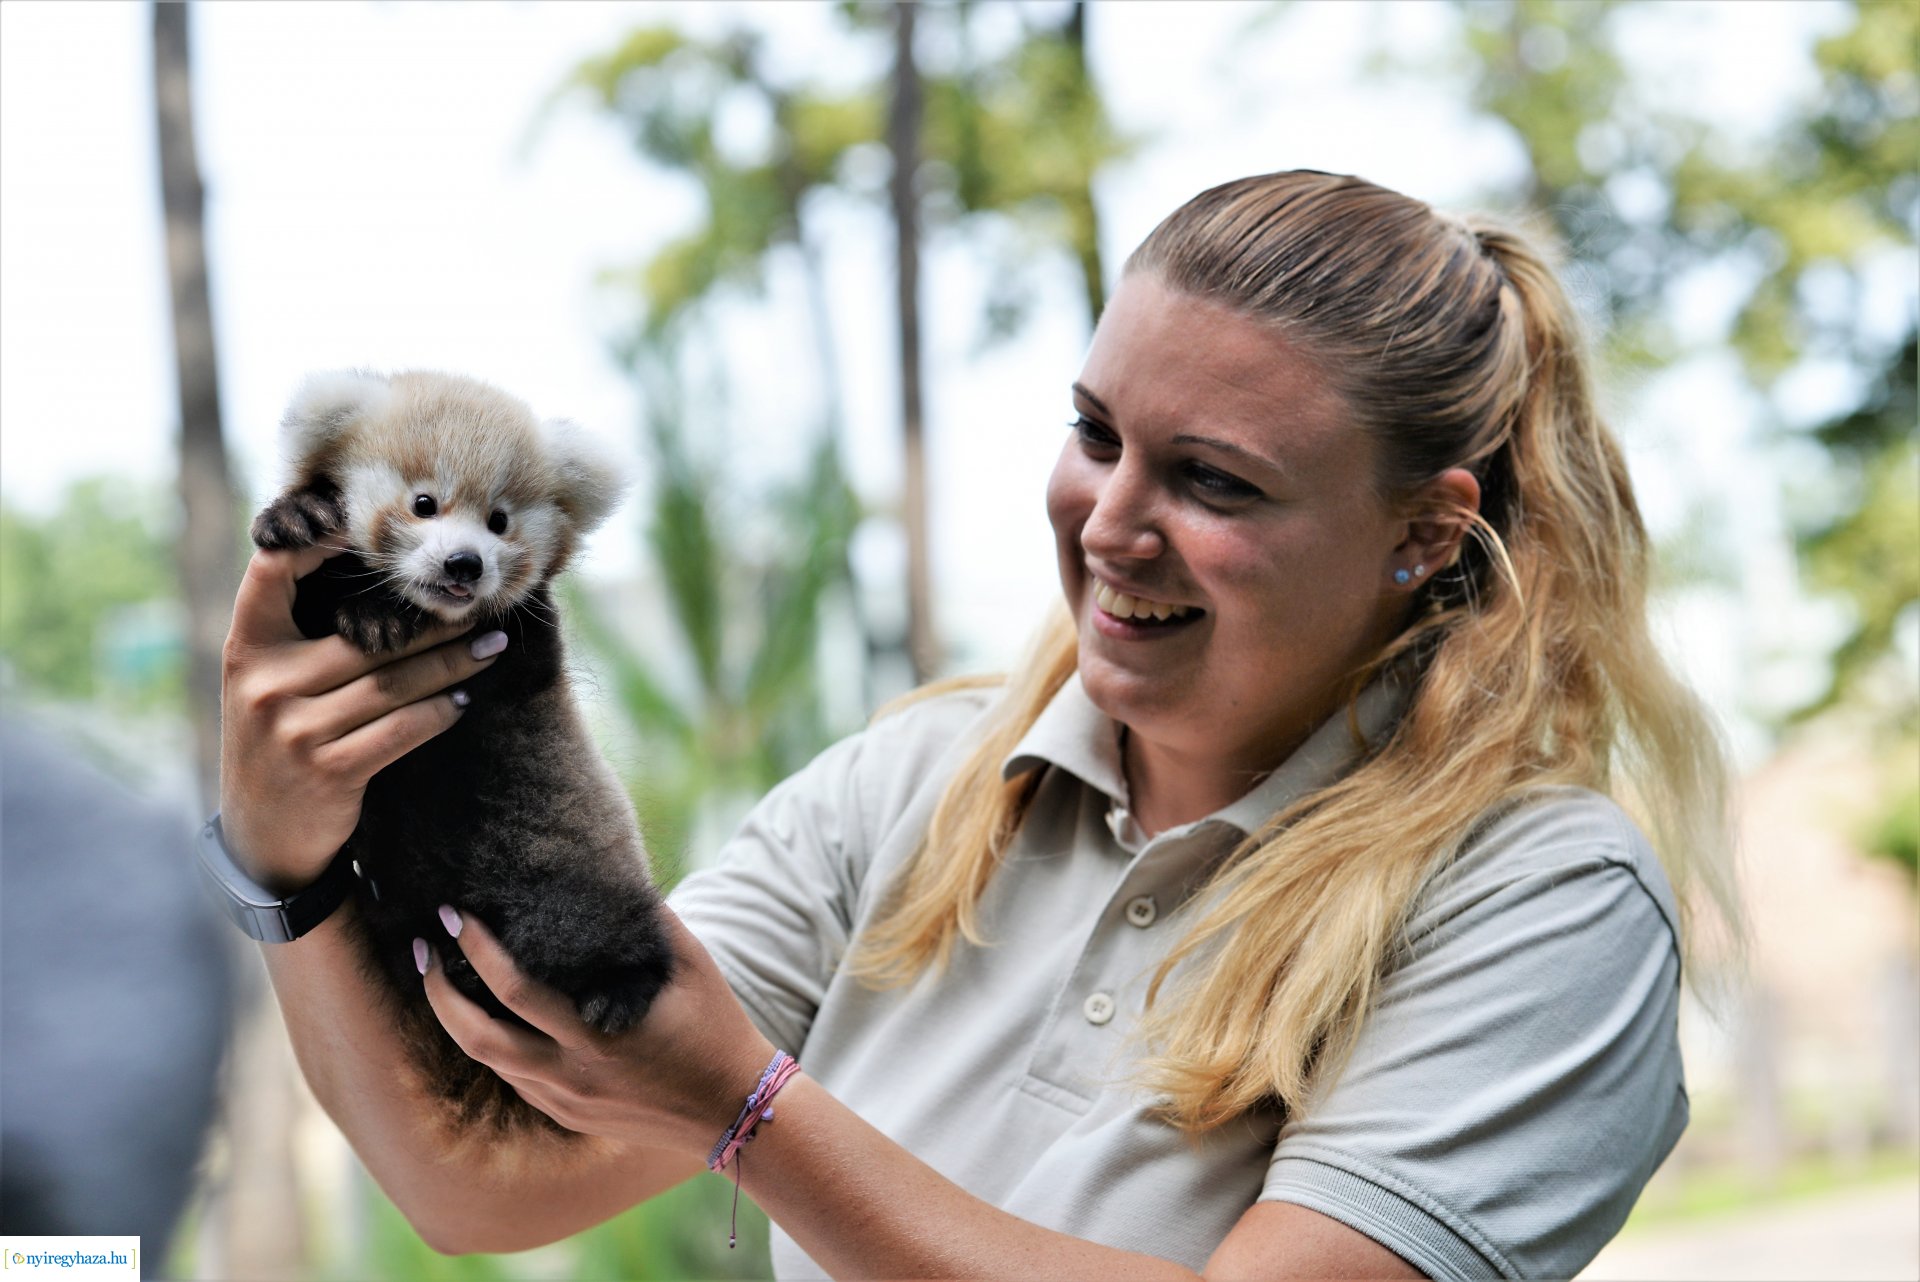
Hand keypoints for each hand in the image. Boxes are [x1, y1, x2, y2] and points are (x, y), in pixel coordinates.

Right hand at [218, 545, 501, 889]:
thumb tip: (366, 558)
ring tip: (492, 646)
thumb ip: (297, 629)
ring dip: (453, 662)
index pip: (273, 571)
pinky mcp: (329, 771)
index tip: (371, 529)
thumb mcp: (264, 679)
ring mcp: (296, 730)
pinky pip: (403, 729)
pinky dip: (440, 712)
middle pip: (366, 635)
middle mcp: (265, 684)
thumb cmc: (276, 736)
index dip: (318, 540)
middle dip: (431, 621)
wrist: (262, 834)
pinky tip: (463, 699)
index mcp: (246, 647)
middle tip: (477, 604)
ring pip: (394, 682)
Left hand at [420, 905, 777, 1157]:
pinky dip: (490, 1045)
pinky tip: (485, 1017)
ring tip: (439, 980)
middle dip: (438, 992)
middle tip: (422, 949)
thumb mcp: (692, 965)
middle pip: (476, 1036)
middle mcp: (570, 1074)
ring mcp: (565, 1101)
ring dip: (455, 1020)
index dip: (476, 950)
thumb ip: (653, 919)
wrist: (735, 1109)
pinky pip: (513, 1079)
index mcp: (595, 1035)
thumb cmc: (717, 1028)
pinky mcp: (569, 1115)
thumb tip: (616, 875)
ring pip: (486, 1062)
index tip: (456, 916)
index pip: (513, 990)